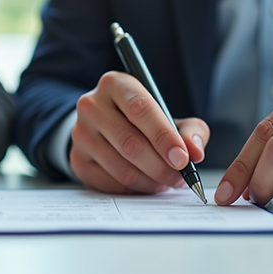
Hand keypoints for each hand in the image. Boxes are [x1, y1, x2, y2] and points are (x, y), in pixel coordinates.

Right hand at [69, 71, 208, 193]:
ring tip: (166, 181)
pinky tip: (146, 183)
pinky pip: (111, 183)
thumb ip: (190, 130)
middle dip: (161, 166)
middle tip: (180, 177)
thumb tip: (195, 151)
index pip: (140, 108)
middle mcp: (91, 105)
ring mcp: (80, 134)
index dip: (164, 136)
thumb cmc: (142, 120)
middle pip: (130, 143)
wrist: (106, 128)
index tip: (183, 158)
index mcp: (116, 84)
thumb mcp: (170, 115)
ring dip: (150, 181)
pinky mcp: (77, 160)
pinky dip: (134, 189)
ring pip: (121, 167)